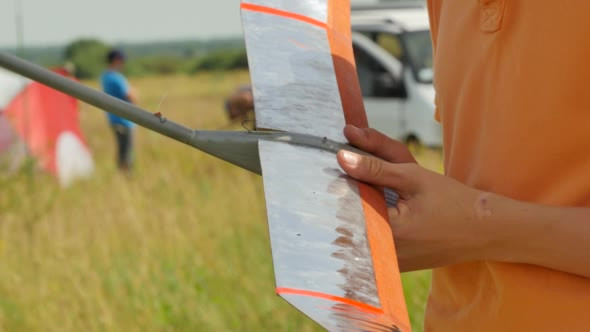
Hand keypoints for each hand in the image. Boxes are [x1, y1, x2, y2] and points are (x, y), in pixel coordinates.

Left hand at [339, 126, 490, 271]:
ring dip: (355, 214)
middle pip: (347, 223)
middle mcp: (383, 254)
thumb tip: (341, 157)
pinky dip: (368, 226)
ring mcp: (388, 264)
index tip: (337, 170)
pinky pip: (370, 244)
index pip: (344, 207)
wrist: (484, 230)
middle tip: (350, 179)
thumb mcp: (413, 177)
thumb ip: (374, 168)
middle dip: (344, 200)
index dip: (338, 186)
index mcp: (387, 232)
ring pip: (357, 235)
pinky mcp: (394, 266)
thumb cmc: (451, 201)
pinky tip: (374, 209)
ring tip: (365, 196)